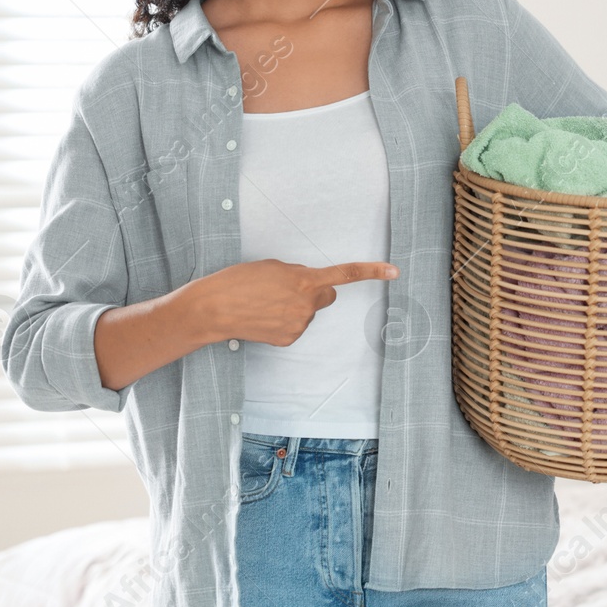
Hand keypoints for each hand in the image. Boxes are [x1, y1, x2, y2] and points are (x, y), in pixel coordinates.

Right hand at [190, 259, 397, 346]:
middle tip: (288, 288)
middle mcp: (306, 304)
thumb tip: (308, 284)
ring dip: (293, 306)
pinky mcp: (288, 339)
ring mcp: (298, 324)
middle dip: (315, 291)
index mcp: (304, 280)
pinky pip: (295, 325)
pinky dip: (284, 321)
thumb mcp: (273, 267)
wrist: (214, 308)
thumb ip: (298, 273)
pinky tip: (264, 316)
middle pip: (326, 296)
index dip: (371, 272)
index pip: (345, 275)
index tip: (393, 271)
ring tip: (265, 302)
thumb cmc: (239, 281)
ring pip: (307, 312)